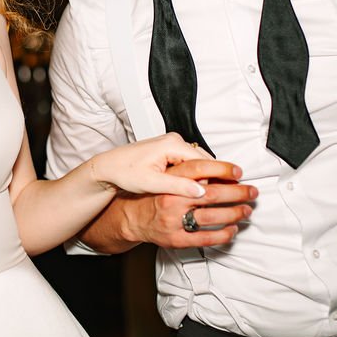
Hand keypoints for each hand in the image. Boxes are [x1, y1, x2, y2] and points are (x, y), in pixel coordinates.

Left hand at [90, 133, 210, 196]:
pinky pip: (189, 161)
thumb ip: (177, 186)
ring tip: (211, 194)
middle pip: (204, 160)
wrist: (108, 167)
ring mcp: (171, 144)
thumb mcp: (151, 183)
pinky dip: (195, 173)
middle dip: (213, 177)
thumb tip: (200, 191)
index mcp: (171, 144)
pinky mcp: (169, 150)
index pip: (204, 161)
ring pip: (197, 161)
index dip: (217, 176)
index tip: (229, 188)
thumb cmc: (123, 171)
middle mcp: (173, 140)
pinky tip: (195, 187)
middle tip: (222, 195)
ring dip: (204, 176)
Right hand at [119, 158, 256, 248]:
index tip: (238, 172)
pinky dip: (222, 234)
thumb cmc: (154, 196)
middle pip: (211, 194)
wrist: (133, 217)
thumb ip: (191, 175)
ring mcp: (173, 221)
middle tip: (250, 192)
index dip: (222, 170)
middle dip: (236, 193)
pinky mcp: (176, 239)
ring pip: (211, 217)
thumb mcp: (168, 178)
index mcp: (170, 181)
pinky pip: (204, 238)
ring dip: (233, 214)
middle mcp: (172, 199)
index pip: (200, 170)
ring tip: (245, 211)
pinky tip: (232, 230)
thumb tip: (220, 174)